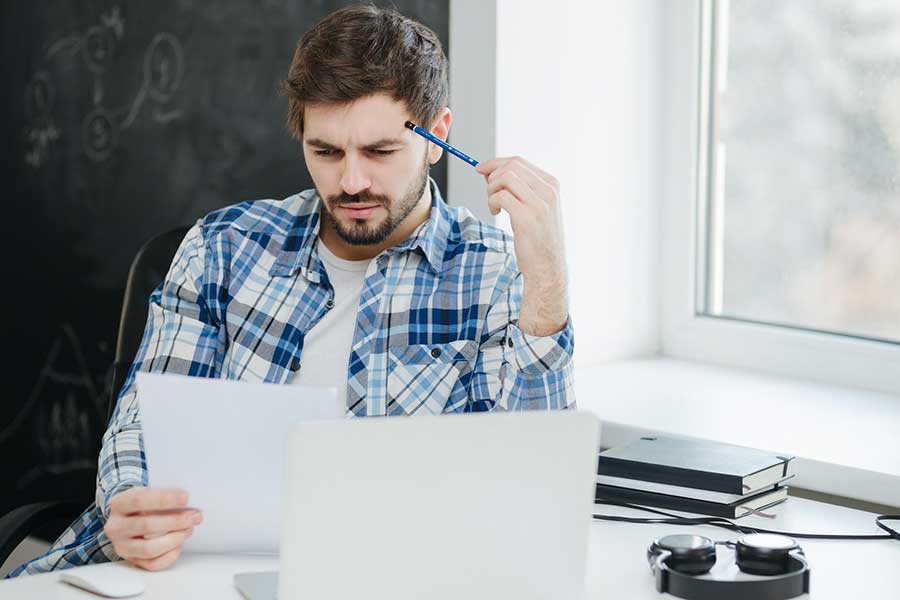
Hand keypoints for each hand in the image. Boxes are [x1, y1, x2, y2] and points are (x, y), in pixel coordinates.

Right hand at [104, 487, 201, 570]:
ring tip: (189, 529)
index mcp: (119, 504)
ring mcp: (122, 546)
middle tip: (195, 516)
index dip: (165, 499)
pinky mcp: (132, 560)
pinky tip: (179, 543)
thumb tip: (189, 505)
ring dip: (175, 539)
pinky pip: (153, 564)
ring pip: (149, 548)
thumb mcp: (149, 492)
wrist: (129, 517)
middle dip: (176, 521)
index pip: (139, 500)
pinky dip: (170, 555)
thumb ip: (165, 496)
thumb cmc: (144, 503)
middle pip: (147, 526)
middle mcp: (116, 527)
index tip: (185, 498)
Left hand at [476, 156, 568, 335]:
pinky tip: (496, 213)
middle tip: (488, 194)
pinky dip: (492, 202)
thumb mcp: (533, 207)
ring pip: (504, 178)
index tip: (481, 169)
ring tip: (493, 205)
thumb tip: (490, 171)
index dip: (495, 163)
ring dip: (491, 189)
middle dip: (491, 176)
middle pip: (510, 166)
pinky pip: (501, 196)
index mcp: (551, 185)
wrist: (547, 266)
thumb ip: (518, 188)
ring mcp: (539, 203)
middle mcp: (548, 191)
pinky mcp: (527, 217)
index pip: (518, 161)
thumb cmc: (537, 238)